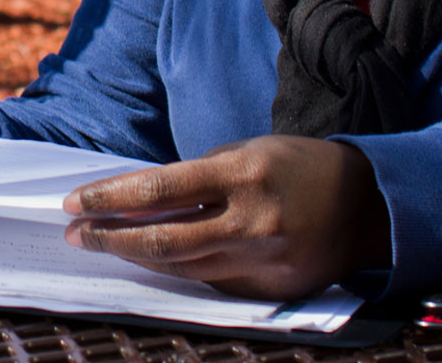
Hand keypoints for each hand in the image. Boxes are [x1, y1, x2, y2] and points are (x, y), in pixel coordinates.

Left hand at [61, 135, 388, 301]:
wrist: (366, 205)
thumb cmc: (296, 167)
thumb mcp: (246, 153)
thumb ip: (195, 178)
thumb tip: (138, 200)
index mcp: (243, 174)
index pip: (160, 188)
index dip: (111, 197)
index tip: (76, 202)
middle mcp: (252, 220)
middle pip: (163, 239)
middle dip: (110, 237)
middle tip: (76, 232)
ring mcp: (262, 259)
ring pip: (181, 266)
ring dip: (136, 256)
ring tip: (103, 243)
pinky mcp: (270, 289)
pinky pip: (211, 281)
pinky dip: (179, 269)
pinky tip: (153, 259)